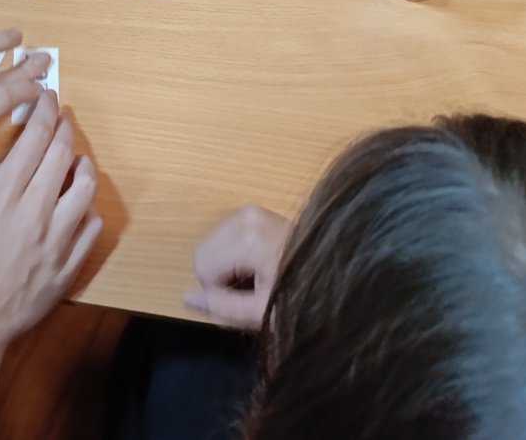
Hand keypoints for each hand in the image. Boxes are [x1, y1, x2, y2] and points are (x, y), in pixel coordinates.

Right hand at [0, 93, 101, 427]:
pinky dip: (87, 209)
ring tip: (76, 160)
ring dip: (83, 165)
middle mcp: (32, 215)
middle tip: (62, 119)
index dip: (44, 112)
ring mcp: (55, 242)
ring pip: (86, 188)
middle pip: (62, 154)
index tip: (48, 99)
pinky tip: (77, 205)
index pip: (33, 140)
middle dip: (64, 128)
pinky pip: (91, 227)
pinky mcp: (68, 267)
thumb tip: (2, 165)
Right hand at [182, 204, 291, 329]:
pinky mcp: (256, 212)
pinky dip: (235, 255)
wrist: (337, 278)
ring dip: (228, 266)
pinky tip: (261, 266)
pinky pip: (225, 236)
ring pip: (213, 244)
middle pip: (204, 252)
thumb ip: (222, 307)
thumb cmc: (303, 298)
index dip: (218, 291)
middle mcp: (246, 217)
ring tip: (259, 279)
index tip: (247, 300)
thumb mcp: (263, 313)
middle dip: (220, 277)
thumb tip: (187, 297)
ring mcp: (252, 211)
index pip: (202, 266)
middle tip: (252, 291)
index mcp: (248, 239)